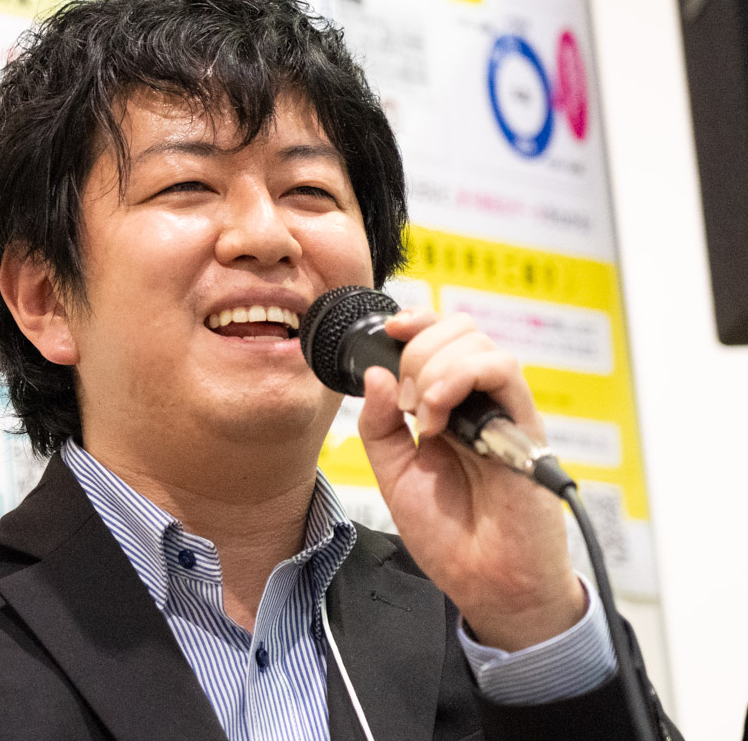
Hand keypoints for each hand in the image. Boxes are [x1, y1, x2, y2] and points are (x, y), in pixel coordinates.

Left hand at [355, 306, 585, 651]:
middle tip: (406, 404)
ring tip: (423, 416)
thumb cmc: (448, 533)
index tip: (390, 330)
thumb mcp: (393, 472)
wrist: (486, 579)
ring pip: (478, 343)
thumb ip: (379, 423)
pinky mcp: (525, 426)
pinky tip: (439, 417)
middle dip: (417, 351)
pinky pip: (503, 372)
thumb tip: (376, 373)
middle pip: (458, 328)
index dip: (415, 321)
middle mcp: (476, 401)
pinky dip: (461, 378)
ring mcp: (501, 410)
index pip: (439, 336)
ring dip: (435, 368)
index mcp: (446, 405)